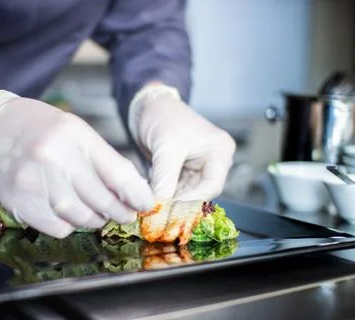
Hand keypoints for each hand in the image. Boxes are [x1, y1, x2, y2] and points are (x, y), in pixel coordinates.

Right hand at [0, 90, 153, 237]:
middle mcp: (56, 157)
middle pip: (102, 200)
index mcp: (75, 135)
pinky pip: (56, 226)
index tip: (146, 203)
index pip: (118, 173)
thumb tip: (129, 188)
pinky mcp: (19, 201)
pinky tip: (70, 216)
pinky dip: (69, 226)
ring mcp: (35, 181)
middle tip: (125, 214)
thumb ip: (100, 157)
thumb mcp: (73, 129)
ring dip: (95, 220)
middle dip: (120, 212)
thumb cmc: (35, 127)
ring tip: (98, 215)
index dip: (137, 194)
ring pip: (80, 217)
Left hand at [129, 84, 235, 200]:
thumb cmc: (162, 116)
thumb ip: (165, 178)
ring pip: (186, 193)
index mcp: (220, 151)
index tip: (170, 208)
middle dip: (179, 202)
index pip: (212, 185)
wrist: (147, 106)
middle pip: (200, 192)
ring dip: (170, 199)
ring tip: (153, 204)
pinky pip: (176, 188)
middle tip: (159, 212)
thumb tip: (159, 204)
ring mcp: (198, 166)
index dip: (191, 200)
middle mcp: (213, 160)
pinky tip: (152, 196)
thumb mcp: (166, 149)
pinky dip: (164, 193)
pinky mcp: (182, 170)